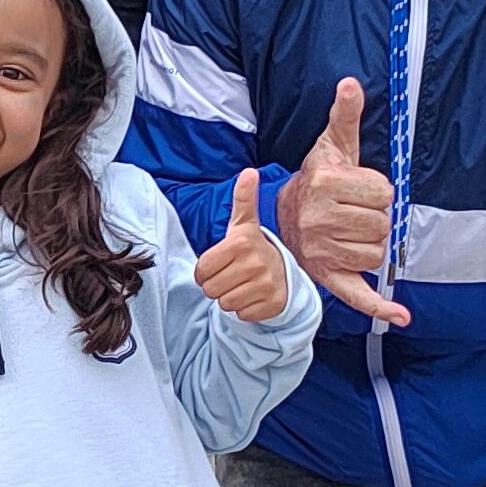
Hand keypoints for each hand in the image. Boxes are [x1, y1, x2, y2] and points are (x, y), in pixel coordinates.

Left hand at [195, 168, 292, 322]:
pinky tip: (253, 295)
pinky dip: (244, 309)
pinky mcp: (271, 305)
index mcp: (241, 243)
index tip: (219, 264)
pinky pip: (241, 315)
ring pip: (225, 304)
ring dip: (229, 298)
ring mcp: (265, 286)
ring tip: (241, 285)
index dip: (205, 271)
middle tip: (231, 276)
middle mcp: (255, 264)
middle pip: (211, 290)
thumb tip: (249, 171)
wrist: (284, 272)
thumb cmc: (253, 248)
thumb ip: (242, 199)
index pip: (201, 270)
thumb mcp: (244, 223)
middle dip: (216, 285)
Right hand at [273, 75, 408, 327]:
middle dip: (375, 219)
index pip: (383, 194)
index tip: (359, 191)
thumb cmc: (315, 181)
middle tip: (353, 214)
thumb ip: (344, 116)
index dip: (378, 192)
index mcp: (326, 186)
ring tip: (350, 234)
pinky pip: (358, 296)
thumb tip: (351, 83)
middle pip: (382, 225)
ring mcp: (323, 252)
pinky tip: (400, 315)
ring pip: (376, 255)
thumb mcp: (330, 147)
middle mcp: (321, 220)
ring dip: (372, 246)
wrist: (281, 219)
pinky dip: (381, 308)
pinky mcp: (328, 278)